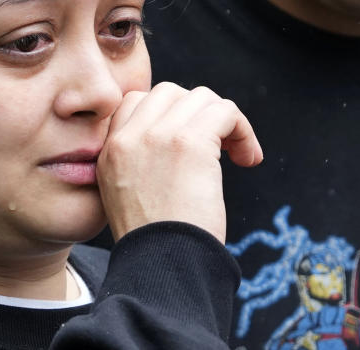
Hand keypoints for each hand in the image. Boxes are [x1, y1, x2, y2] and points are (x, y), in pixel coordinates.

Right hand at [96, 82, 261, 243]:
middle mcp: (129, 137)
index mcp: (110, 150)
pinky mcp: (190, 141)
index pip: (136, 101)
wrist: (162, 267)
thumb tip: (174, 144)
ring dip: (225, 122)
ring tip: (237, 154)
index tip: (190, 144)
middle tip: (217, 148)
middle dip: (198, 113)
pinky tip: (249, 159)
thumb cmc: (156, 245)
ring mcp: (158, 135)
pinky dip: (243, 130)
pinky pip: (226, 111)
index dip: (170, 115)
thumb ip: (140, 163)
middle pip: (171, 93)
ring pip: (201, 98)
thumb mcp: (126, 196)